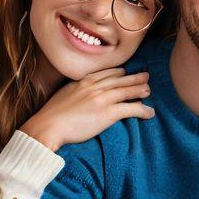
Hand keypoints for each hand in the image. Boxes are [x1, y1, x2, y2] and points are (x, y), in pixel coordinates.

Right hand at [19, 67, 153, 150]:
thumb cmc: (51, 115)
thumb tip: (77, 95)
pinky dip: (142, 110)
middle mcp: (95, 86)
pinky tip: (150, 113)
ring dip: (140, 90)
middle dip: (134, 78)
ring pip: (127, 91)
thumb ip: (74, 91)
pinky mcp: (108, 113)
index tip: (125, 72)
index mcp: (84, 81)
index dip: (119, 73)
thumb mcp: (63, 95)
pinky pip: (130, 109)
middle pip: (120, 79)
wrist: (48, 126)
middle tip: (145, 76)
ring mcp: (102, 98)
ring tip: (149, 90)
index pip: (106, 73)